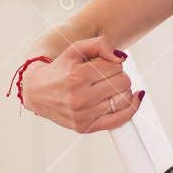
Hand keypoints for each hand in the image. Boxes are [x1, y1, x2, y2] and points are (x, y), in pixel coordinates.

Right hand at [20, 35, 145, 133]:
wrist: (37, 92)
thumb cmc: (60, 68)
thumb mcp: (75, 49)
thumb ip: (100, 44)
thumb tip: (121, 58)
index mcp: (77, 76)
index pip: (116, 67)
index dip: (114, 63)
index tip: (104, 64)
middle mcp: (80, 97)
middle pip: (123, 82)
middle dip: (119, 75)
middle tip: (107, 76)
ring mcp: (83, 115)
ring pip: (124, 99)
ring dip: (123, 90)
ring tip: (112, 87)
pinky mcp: (85, 127)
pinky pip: (120, 120)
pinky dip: (132, 108)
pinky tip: (135, 98)